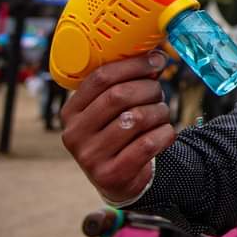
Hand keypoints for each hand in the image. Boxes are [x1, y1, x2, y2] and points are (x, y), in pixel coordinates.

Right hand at [61, 51, 175, 203]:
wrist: (118, 178)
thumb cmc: (119, 133)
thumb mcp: (113, 109)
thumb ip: (128, 82)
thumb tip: (156, 57)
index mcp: (71, 111)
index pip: (100, 78)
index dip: (134, 65)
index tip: (157, 60)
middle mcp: (74, 134)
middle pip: (119, 95)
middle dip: (149, 89)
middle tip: (159, 93)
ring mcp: (90, 157)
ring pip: (136, 118)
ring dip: (159, 111)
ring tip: (160, 114)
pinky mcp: (111, 175)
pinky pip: (148, 143)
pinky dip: (164, 133)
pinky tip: (165, 133)